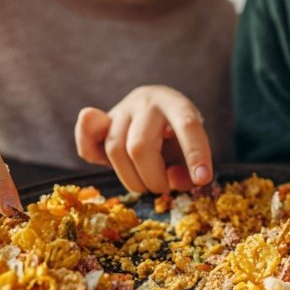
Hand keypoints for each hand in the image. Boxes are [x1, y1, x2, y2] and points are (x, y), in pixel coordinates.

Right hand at [75, 85, 213, 193]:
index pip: (187, 126)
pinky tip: (105, 165)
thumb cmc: (176, 135)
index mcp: (176, 104)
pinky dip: (88, 150)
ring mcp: (121, 110)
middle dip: (153, 178)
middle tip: (163, 188)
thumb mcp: (190, 148)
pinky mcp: (101, 120)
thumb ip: (188, 168)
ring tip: (145, 184)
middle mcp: (146, 102)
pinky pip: (87, 138)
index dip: (196, 154)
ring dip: (131, 179)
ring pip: (114, 149)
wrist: (155, 105)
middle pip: (140, 146)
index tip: (202, 179)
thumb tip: (170, 180)